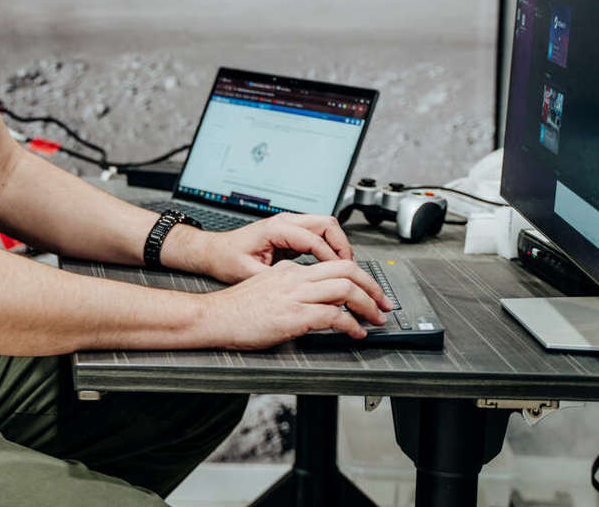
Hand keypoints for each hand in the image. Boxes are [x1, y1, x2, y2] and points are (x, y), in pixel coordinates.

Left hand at [191, 214, 356, 283]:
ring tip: (348, 272)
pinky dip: (330, 250)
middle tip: (353, 272)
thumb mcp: (250, 273)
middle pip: (328, 225)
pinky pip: (318, 237)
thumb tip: (300, 289)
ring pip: (326, 229)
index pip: (316, 239)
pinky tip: (332, 269)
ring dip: (339, 248)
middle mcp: (286, 221)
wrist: (213, 252)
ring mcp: (289, 225)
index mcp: (277, 228)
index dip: (333, 259)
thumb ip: (278, 280)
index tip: (343, 278)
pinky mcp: (290, 234)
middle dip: (344, 248)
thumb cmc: (227, 259)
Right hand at [204, 259, 392, 349]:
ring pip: (345, 289)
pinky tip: (356, 333)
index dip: (359, 278)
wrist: (214, 316)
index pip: (334, 265)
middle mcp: (296, 277)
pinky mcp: (293, 316)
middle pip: (347, 270)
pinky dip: (351, 325)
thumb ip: (292, 292)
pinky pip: (333, 316)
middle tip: (383, 303)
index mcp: (290, 270)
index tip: (369, 292)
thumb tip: (315, 304)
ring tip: (376, 318)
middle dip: (372, 287)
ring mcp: (295, 295)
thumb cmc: (236, 310)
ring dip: (367, 305)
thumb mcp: (268, 290)